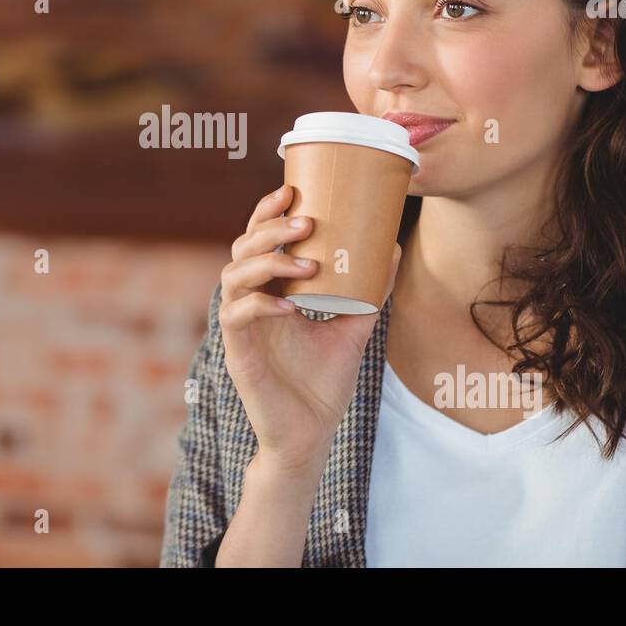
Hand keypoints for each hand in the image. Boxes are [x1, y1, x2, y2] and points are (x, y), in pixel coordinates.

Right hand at [218, 183, 401, 476]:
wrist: (310, 434)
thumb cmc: (324, 382)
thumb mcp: (354, 327)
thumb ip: (371, 290)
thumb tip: (392, 246)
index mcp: (271, 290)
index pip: (259, 240)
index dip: (268, 212)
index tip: (293, 190)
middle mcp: (251, 302)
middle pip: (242, 249)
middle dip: (270, 229)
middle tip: (307, 222)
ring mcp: (241, 327)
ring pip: (233, 276)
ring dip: (268, 262)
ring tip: (308, 264)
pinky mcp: (238, 353)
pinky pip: (237, 316)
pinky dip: (261, 304)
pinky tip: (290, 305)